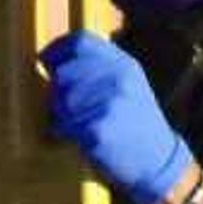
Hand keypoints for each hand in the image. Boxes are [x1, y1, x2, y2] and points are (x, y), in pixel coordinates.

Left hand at [39, 31, 193, 203]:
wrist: (156, 161)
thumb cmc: (134, 124)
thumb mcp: (127, 86)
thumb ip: (98, 68)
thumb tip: (52, 58)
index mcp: (124, 64)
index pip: (81, 42)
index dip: (57, 49)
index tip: (45, 60)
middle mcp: (118, 78)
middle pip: (65, 72)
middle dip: (56, 90)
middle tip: (63, 108)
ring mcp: (110, 102)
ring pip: (61, 99)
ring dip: (60, 114)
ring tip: (75, 124)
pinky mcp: (99, 128)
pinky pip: (65, 124)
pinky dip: (65, 132)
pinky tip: (78, 138)